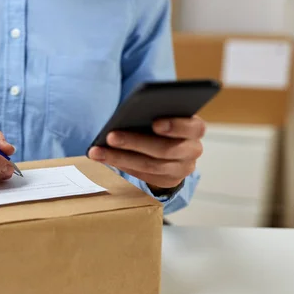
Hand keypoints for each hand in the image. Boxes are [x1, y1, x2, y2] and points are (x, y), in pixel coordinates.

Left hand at [88, 116, 204, 193]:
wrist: (172, 148)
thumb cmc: (162, 123)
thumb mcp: (164, 114)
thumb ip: (154, 112)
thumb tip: (128, 115)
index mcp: (195, 128)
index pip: (193, 127)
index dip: (175, 126)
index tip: (155, 123)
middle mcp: (193, 151)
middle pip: (165, 149)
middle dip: (135, 142)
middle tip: (110, 136)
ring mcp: (182, 169)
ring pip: (150, 166)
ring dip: (120, 158)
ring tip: (97, 151)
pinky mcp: (168, 181)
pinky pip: (143, 176)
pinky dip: (122, 166)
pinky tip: (103, 158)